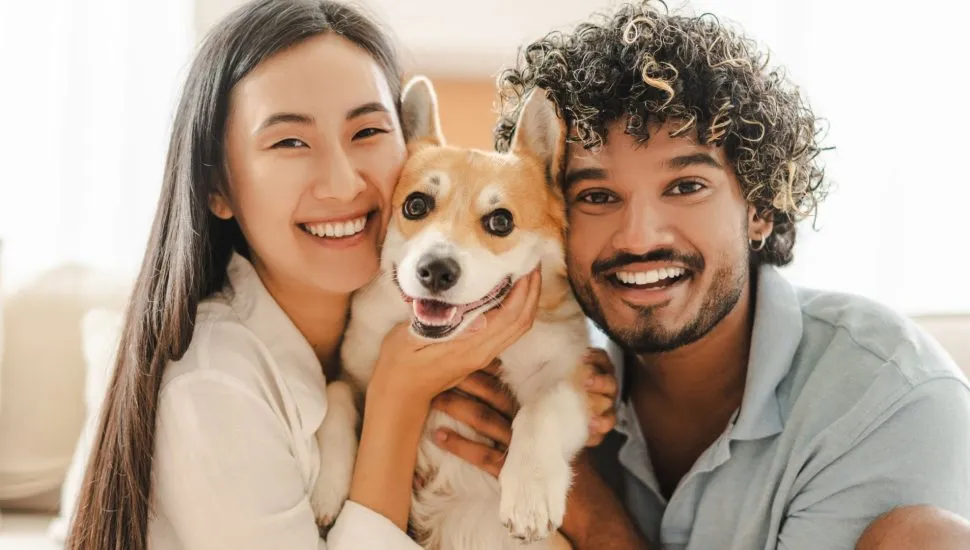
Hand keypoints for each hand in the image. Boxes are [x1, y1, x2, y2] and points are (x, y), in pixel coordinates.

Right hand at [369, 269, 541, 405]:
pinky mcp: (481, 354)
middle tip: (531, 261)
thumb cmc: (399, 363)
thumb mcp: (410, 335)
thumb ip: (433, 315)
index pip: (509, 316)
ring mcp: (484, 355)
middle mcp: (483, 352)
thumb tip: (453, 294)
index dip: (523, 290)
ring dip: (527, 300)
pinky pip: (508, 331)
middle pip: (522, 321)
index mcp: (470, 346)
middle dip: (532, 291)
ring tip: (525, 273)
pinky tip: (510, 293)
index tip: (524, 265)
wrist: (401, 393)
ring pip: (519, 328)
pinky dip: (517, 310)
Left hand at [430, 346, 619, 476]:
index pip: (504, 380)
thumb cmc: (547, 450)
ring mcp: (517, 444)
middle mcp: (525, 420)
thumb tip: (493, 375)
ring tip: (433, 398)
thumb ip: (522, 401)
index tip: (458, 355)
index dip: (480, 367)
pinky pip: (481, 455)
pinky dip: (458, 444)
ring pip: (483, 418)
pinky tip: (438, 436)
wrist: (565, 492)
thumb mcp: (541, 421)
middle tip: (436, 370)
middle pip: (491, 393)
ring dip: (456, 406)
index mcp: (531, 405)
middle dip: (464, 380)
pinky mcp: (509, 469)